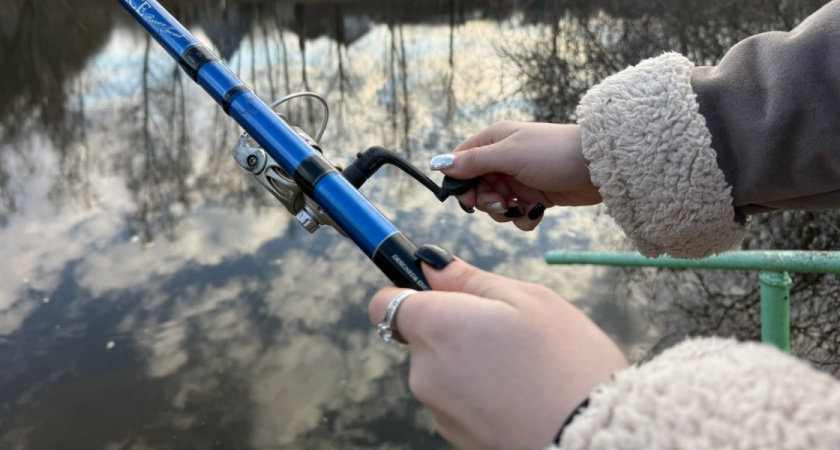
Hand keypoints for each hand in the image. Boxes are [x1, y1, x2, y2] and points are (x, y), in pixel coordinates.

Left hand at [368, 259, 626, 449]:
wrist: (592, 439)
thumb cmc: (567, 363)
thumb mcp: (528, 299)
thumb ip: (470, 280)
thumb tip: (430, 267)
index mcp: (437, 328)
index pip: (385, 303)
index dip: (407, 290)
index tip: (437, 289)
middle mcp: (425, 372)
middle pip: (422, 338)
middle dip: (454, 328)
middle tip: (508, 330)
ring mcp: (439, 411)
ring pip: (443, 370)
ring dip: (470, 362)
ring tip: (523, 367)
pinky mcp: (457, 439)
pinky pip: (460, 402)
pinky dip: (482, 394)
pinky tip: (522, 394)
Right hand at [433, 121, 600, 230]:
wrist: (599, 166)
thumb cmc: (554, 153)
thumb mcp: (509, 155)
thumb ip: (474, 162)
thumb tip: (439, 164)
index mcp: (494, 141)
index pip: (462, 162)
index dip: (461, 183)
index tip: (469, 199)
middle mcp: (504, 159)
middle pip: (477, 188)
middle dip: (487, 201)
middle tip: (502, 204)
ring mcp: (520, 178)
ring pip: (496, 204)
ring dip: (506, 212)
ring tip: (522, 207)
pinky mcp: (536, 196)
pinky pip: (518, 214)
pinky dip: (524, 217)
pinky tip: (537, 212)